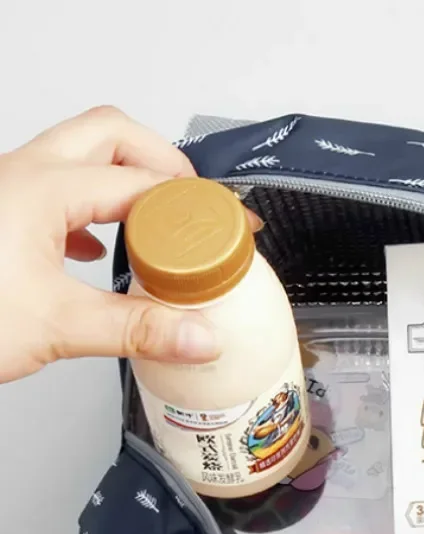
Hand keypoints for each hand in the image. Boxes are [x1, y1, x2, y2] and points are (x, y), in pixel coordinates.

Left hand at [0, 106, 260, 383]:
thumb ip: (137, 330)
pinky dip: (92, 211)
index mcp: (41, 189)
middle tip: (193, 204)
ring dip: (125, 181)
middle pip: (111, 134)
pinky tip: (98, 248)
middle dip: (162, 163)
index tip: (227, 230)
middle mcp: (23, 176)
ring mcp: (8, 192)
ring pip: (80, 157)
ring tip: (158, 223)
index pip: (142, 181)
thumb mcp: (54, 326)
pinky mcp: (1, 217)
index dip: (196, 205)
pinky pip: (56, 192)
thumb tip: (199, 334)